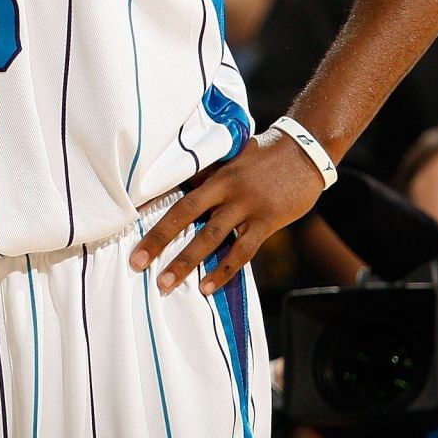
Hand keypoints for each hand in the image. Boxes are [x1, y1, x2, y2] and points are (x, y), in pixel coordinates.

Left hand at [128, 127, 325, 294]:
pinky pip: (242, 251)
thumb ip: (210, 176)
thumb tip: (181, 188)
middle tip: (137, 263)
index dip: (154, 212)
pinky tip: (207, 286)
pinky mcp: (268, 221)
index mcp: (216, 174)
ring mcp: (248, 207)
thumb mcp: (233, 158)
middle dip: (159, 241)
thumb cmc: (265, 155)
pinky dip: (223, 270)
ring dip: (187, 262)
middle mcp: (228, 190)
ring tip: (166, 283)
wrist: (306, 151)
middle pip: (186, 217)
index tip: (131, 228)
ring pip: (211, 239)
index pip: (178, 195)